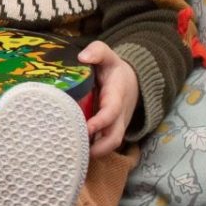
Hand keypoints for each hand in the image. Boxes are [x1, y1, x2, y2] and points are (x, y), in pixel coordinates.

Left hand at [77, 39, 137, 157]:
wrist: (132, 80)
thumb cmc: (113, 68)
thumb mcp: (107, 54)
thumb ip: (97, 51)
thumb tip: (82, 57)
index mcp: (116, 96)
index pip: (111, 113)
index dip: (101, 122)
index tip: (87, 128)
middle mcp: (119, 114)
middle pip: (114, 137)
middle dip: (99, 147)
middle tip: (76, 149)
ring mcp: (116, 123)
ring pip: (110, 143)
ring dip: (95, 151)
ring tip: (73, 153)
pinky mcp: (110, 128)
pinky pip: (104, 142)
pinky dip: (93, 148)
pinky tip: (75, 149)